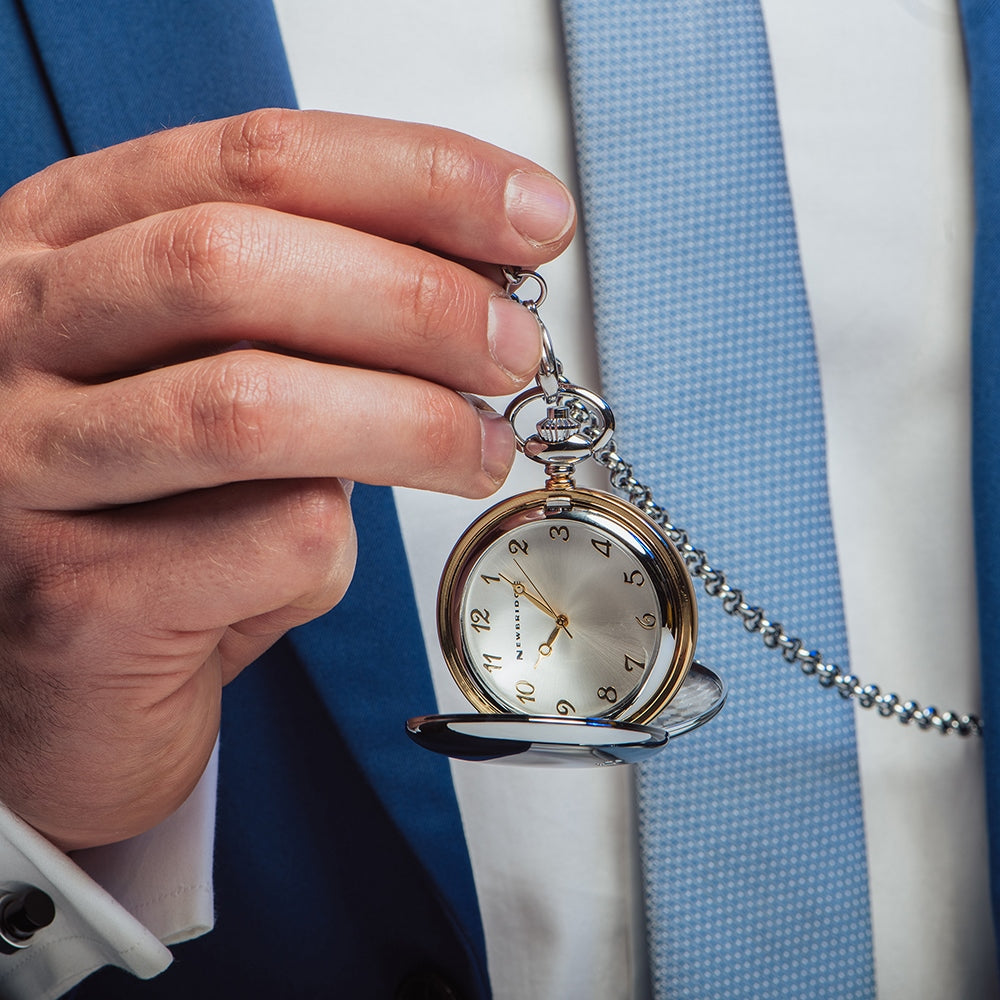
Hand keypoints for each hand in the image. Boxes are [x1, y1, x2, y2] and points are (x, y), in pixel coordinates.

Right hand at [0, 109, 575, 848]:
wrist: (64, 674)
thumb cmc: (153, 504)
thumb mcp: (213, 369)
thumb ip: (309, 315)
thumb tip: (481, 287)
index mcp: (60, 242)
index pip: (252, 160)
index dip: (416, 178)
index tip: (530, 218)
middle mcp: (13, 332)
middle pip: (237, 265)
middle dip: (420, 301)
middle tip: (512, 348)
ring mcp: (23, 462)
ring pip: (249, 406)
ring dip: (411, 422)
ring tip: (482, 450)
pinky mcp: (69, 593)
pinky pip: (260, 540)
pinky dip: (337, 547)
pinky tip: (330, 558)